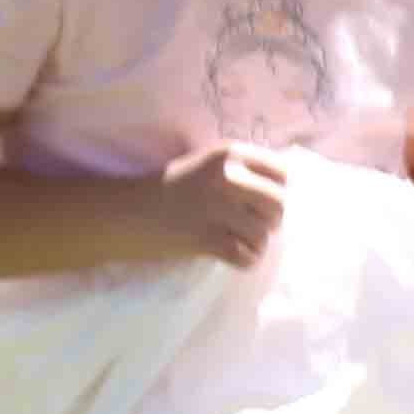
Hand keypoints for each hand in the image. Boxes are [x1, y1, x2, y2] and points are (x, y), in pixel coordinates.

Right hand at [142, 142, 291, 267]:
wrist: (126, 212)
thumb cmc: (170, 188)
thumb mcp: (208, 165)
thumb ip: (243, 171)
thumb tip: (286, 191)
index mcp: (231, 153)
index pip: (283, 173)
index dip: (277, 191)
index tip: (260, 203)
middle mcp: (228, 177)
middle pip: (279, 205)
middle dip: (269, 220)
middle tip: (249, 224)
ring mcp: (217, 208)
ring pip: (264, 235)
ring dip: (254, 243)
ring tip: (236, 241)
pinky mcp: (207, 238)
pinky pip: (246, 256)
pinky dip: (244, 260)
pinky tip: (231, 255)